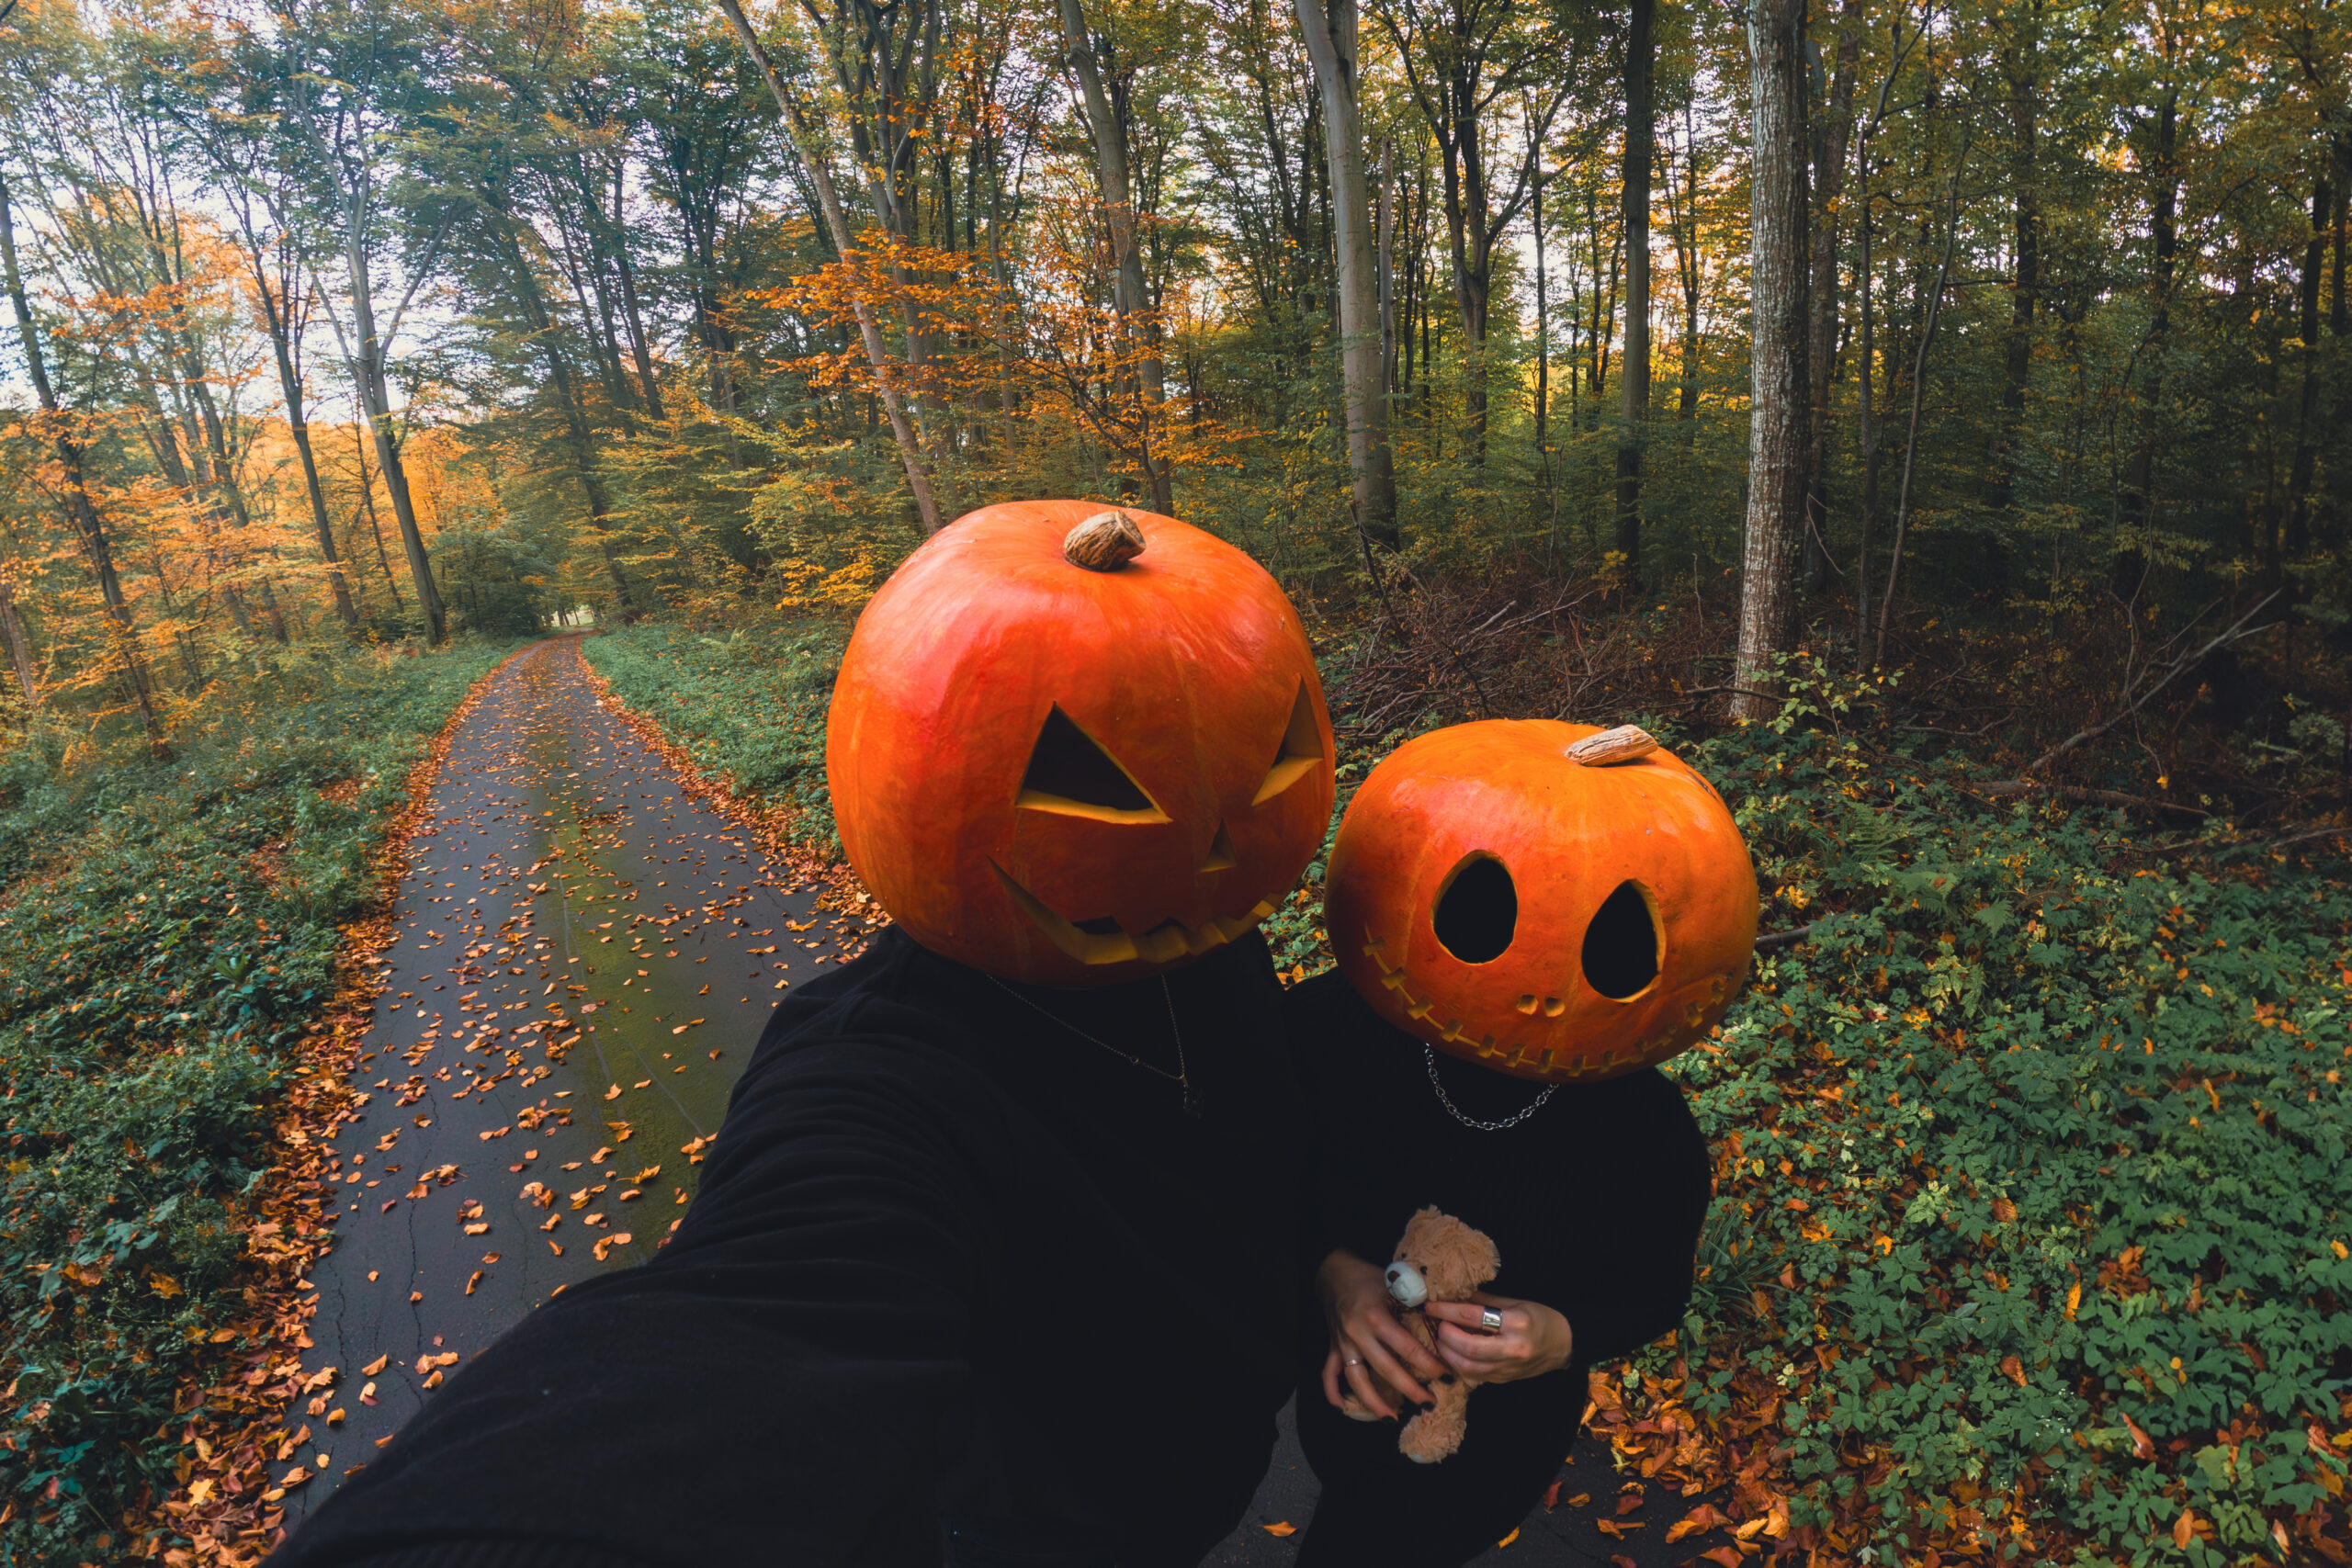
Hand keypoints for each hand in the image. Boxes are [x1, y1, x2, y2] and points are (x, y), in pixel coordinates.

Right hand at [1316, 1250, 1449, 1418]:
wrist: (1335, 1271)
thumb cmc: (1370, 1276)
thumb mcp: (1395, 1283)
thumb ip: (1416, 1301)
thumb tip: (1445, 1319)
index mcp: (1376, 1317)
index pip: (1406, 1348)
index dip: (1428, 1364)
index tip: (1446, 1376)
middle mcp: (1358, 1333)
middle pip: (1385, 1370)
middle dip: (1409, 1390)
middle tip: (1429, 1404)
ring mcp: (1343, 1343)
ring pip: (1356, 1380)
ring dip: (1374, 1402)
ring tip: (1392, 1419)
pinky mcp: (1333, 1346)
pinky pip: (1328, 1373)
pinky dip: (1332, 1391)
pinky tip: (1343, 1407)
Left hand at [1423, 1293, 1573, 1383]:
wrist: (1564, 1344)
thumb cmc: (1539, 1317)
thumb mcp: (1514, 1302)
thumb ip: (1483, 1299)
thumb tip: (1452, 1294)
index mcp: (1516, 1322)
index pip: (1473, 1316)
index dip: (1446, 1310)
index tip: (1430, 1305)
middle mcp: (1513, 1348)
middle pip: (1468, 1348)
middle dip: (1445, 1336)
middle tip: (1436, 1324)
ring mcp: (1509, 1368)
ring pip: (1468, 1367)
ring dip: (1447, 1353)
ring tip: (1441, 1338)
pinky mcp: (1504, 1380)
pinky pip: (1474, 1376)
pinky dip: (1458, 1364)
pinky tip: (1453, 1353)